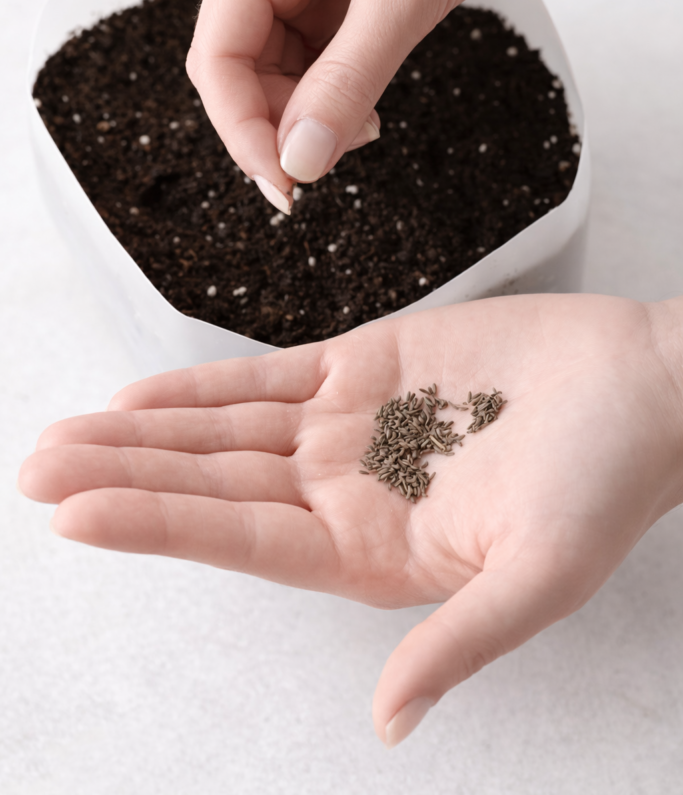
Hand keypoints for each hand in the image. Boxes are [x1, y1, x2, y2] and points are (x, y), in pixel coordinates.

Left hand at [19, 293, 682, 746]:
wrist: (644, 386)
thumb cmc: (609, 483)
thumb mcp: (543, 577)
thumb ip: (458, 643)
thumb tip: (389, 723)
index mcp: (375, 554)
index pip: (242, 542)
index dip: (158, 524)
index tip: (75, 513)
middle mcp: (347, 493)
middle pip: (214, 483)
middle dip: (126, 474)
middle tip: (35, 467)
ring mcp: (350, 428)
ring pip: (224, 428)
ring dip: (146, 427)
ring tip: (67, 430)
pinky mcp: (366, 367)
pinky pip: (266, 376)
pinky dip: (204, 382)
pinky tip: (144, 392)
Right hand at [187, 0, 644, 212]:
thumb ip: (350, 81)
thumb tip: (300, 158)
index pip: (219, 59)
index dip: (243, 132)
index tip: (285, 186)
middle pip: (244, 70)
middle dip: (282, 126)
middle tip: (329, 165)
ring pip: (282, 69)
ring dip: (313, 113)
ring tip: (364, 130)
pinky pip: (321, 56)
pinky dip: (339, 91)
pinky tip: (370, 107)